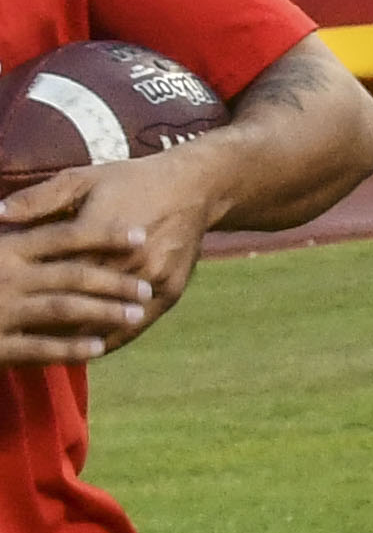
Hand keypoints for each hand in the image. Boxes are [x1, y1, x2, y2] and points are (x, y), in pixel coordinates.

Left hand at [0, 158, 222, 368]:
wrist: (195, 186)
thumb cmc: (130, 181)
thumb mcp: (82, 179)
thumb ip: (39, 199)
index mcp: (99, 232)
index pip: (55, 276)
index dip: (28, 297)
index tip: (7, 311)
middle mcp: (128, 260)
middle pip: (80, 304)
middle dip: (46, 324)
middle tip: (21, 336)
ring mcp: (152, 279)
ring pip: (107, 320)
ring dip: (77, 339)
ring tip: (47, 353)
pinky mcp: (171, 291)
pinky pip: (136, 326)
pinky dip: (110, 341)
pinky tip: (89, 350)